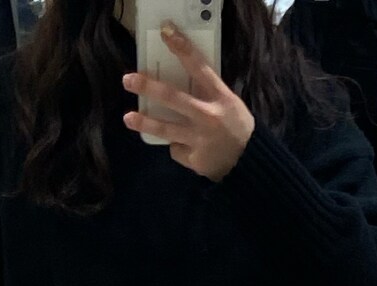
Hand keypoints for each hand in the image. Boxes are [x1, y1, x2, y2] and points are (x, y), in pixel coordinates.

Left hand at [122, 23, 254, 181]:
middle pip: (174, 98)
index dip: (182, 49)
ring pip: (167, 129)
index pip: (199, 67)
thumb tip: (180, 81)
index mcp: (220, 97)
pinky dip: (178, 147)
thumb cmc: (236, 127)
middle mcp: (208, 116)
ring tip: (128, 118)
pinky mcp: (194, 158)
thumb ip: (208, 93)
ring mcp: (199, 139)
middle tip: (128, 80)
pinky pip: (176, 149)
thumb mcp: (229, 104)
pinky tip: (188, 149)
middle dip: (148, 88)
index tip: (166, 33)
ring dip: (145, 122)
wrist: (248, 161)